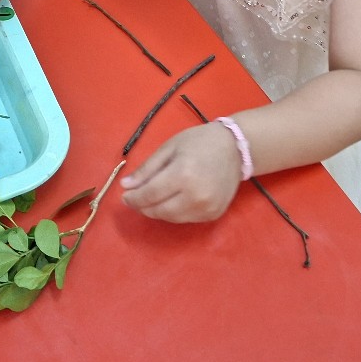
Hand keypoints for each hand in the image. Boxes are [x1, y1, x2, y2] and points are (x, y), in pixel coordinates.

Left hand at [120, 123, 243, 222]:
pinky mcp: (213, 215)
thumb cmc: (200, 142)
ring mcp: (206, 208)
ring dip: (157, 210)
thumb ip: (147, 169)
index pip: (150, 195)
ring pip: (171, 218)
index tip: (124, 196)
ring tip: (152, 199)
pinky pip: (186, 219)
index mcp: (183, 174)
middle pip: (159, 210)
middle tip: (135, 198)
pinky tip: (172, 200)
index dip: (133, 198)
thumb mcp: (169, 148)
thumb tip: (126, 186)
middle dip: (143, 206)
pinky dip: (174, 212)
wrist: (236, 148)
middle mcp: (195, 196)